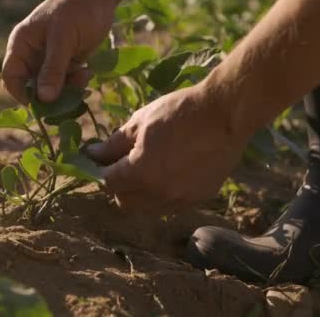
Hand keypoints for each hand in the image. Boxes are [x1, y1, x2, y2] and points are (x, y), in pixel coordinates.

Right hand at [2, 0, 115, 103]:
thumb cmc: (76, 11)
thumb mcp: (63, 40)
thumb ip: (53, 69)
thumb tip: (43, 99)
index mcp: (22, 45)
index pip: (11, 78)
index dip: (22, 94)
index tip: (40, 105)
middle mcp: (32, 55)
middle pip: (33, 87)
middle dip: (49, 96)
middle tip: (67, 100)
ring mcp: (50, 60)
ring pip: (52, 88)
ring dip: (67, 90)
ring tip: (81, 76)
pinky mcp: (67, 63)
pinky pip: (67, 83)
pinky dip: (77, 83)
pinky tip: (86, 71)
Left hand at [86, 82, 249, 209]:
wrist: (226, 114)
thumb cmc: (180, 112)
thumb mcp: (141, 122)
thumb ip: (114, 144)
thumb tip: (92, 155)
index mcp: (141, 173)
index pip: (108, 184)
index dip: (102, 171)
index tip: (102, 161)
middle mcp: (159, 194)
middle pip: (124, 202)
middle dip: (120, 185)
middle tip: (124, 164)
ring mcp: (181, 200)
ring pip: (147, 208)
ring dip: (140, 193)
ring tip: (149, 167)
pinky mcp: (199, 199)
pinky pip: (171, 205)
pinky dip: (163, 194)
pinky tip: (170, 172)